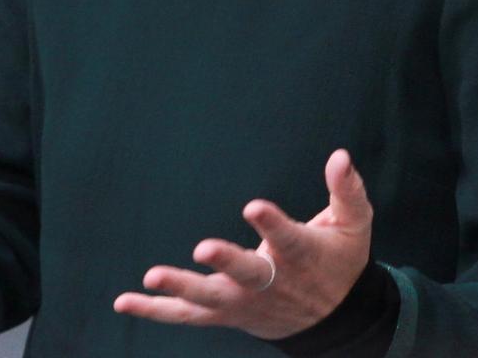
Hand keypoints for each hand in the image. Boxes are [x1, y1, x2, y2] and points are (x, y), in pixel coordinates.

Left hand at [113, 148, 373, 339]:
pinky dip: (156, 311)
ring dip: (180, 288)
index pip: (286, 238)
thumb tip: (339, 155)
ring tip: (151, 277)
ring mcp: (244, 301)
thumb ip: (346, 191)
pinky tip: (124, 302)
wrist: (334, 321)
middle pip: (246, 274)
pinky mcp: (225, 313)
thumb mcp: (354, 226)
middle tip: (202, 248)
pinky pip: (186, 315)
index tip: (253, 206)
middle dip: (225, 263)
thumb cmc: (340, 262)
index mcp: (300, 255)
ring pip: (209, 298)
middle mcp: (270, 282)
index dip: (271, 223)